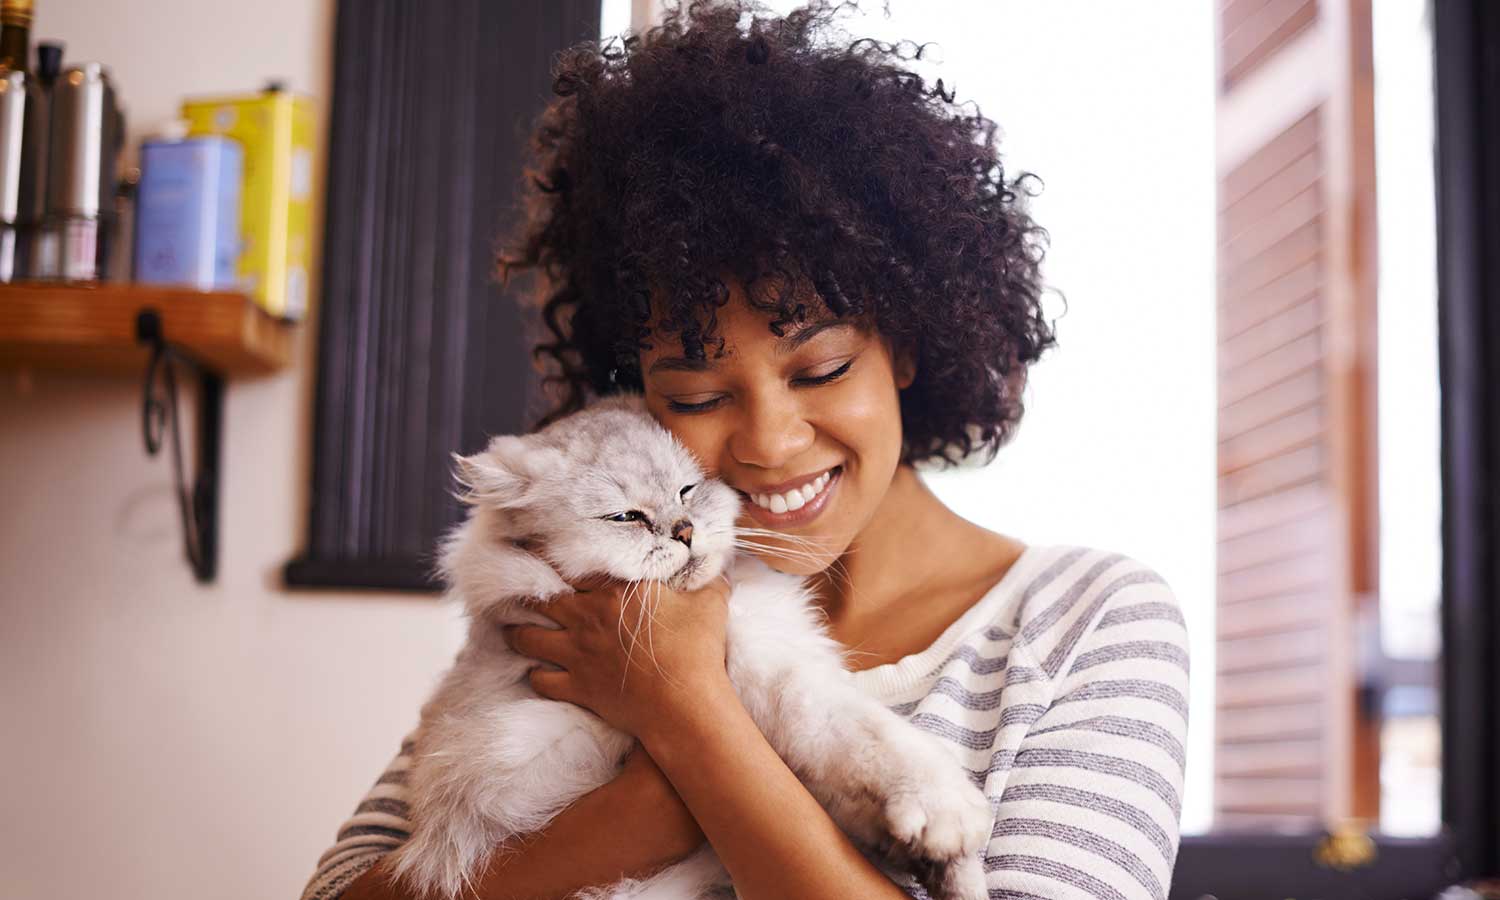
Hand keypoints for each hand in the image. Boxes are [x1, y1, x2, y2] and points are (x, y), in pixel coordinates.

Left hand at [502, 574, 732, 740]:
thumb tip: (717, 559)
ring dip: (518, 632)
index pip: (573, 564)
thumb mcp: (709, 601)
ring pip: (529, 638)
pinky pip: (542, 679)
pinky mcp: (578, 686)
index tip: (542, 550)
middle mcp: (586, 617)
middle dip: (527, 592)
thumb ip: (707, 577)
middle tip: (516, 586)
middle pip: (542, 599)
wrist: (683, 703)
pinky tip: (536, 671)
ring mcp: (577, 653)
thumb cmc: (697, 649)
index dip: (555, 557)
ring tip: (511, 627)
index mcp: (614, 590)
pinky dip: (536, 675)